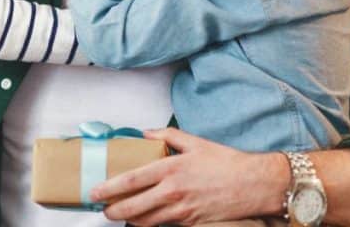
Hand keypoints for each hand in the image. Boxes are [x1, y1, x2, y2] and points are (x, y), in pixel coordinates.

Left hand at [90, 128, 288, 225]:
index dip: (109, 188)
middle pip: (133, 207)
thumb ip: (166, 135)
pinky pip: (163, 225)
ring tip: (120, 214)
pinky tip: (144, 219)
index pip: (130, 180)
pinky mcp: (190, 222)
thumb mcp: (195, 142)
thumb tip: (145, 133)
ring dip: (130, 219)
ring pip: (146, 221)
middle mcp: (172, 192)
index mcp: (170, 168)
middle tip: (103, 209)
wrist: (254, 184)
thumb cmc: (226, 162)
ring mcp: (181, 210)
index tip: (95, 191)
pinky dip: (150, 223)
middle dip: (113, 211)